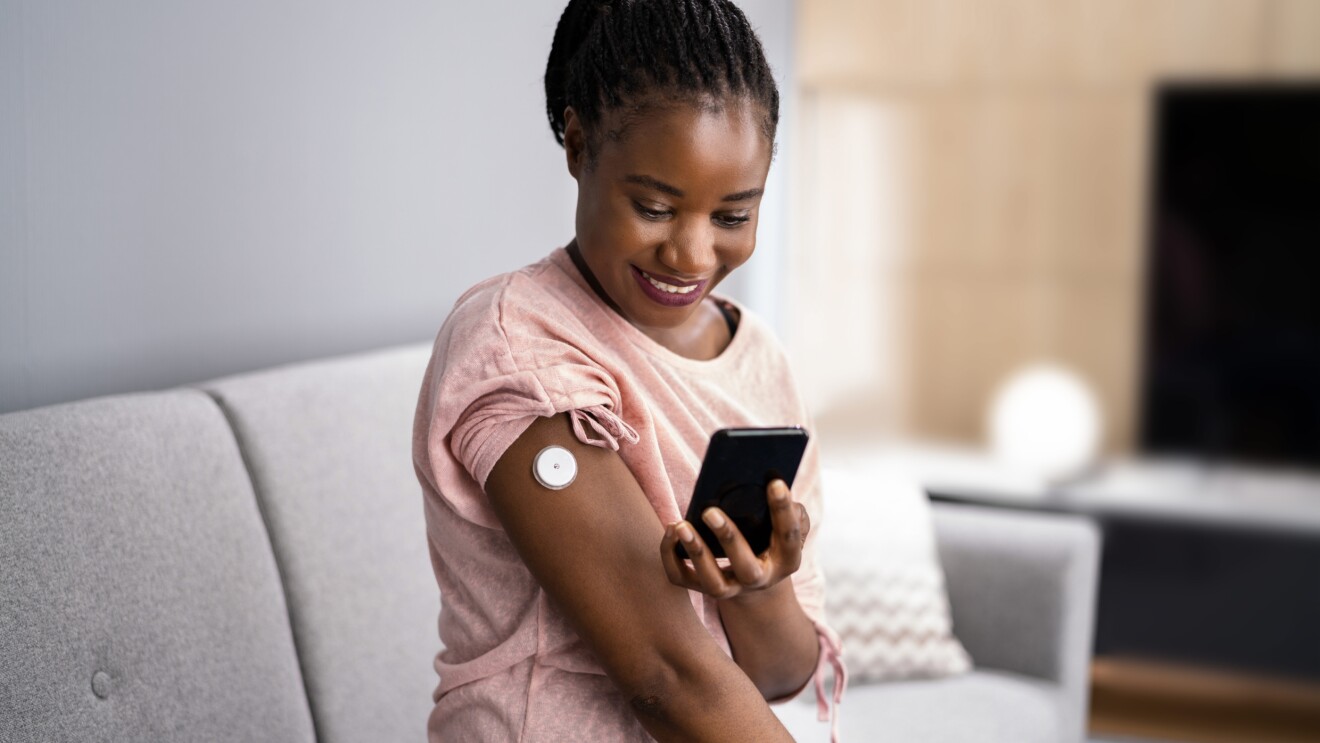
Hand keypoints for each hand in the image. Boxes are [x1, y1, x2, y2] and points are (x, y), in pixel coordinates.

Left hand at [659, 479, 810, 600]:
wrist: (754, 577)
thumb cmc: (771, 539)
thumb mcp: (786, 527)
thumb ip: (791, 511)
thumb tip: (774, 484)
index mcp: (786, 561)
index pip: (788, 536)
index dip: (783, 510)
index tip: (775, 482)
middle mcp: (758, 579)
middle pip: (746, 568)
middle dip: (728, 538)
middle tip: (710, 511)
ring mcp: (730, 588)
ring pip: (712, 581)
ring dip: (696, 552)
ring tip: (680, 525)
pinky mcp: (701, 587)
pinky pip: (681, 578)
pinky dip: (670, 556)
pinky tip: (671, 529)